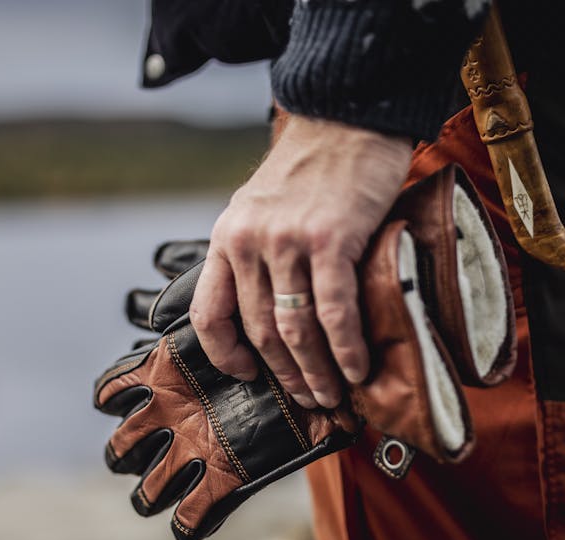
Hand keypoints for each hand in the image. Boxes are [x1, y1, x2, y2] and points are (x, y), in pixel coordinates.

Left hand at [190, 114, 412, 408]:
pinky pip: (332, 310)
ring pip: (293, 328)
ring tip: (332, 394)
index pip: (209, 314)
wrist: (345, 117)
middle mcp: (248, 243)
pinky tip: (356, 368)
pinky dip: (345, 348)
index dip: (224, 354)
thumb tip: (270, 313)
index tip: (246, 375)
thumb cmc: (309, 169)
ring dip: (315, 371)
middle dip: (283, 374)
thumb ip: (255, 254)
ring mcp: (286, 242)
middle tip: (307, 398)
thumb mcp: (258, 208)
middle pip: (258, 330)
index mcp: (226, 239)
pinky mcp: (329, 239)